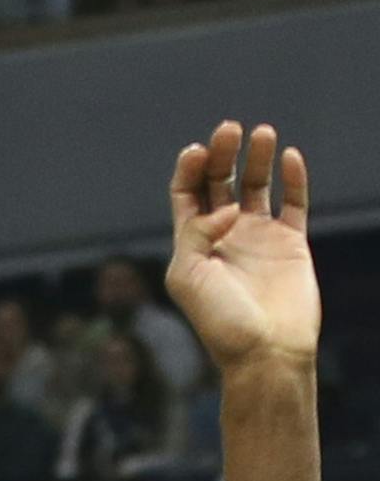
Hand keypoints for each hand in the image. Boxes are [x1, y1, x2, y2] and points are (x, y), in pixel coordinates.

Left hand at [165, 122, 317, 372]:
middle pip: (220, 182)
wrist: (265, 350)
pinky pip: (293, 202)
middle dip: (222, 154)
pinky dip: (293, 178)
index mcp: (191, 242)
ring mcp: (258, 237)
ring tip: (261, 133)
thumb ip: (196, 233)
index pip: (187, 194)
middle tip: (229, 130)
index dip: (189, 168)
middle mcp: (223, 235)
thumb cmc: (219, 319)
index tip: (196, 150)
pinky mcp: (291, 242)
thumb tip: (227, 207)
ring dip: (257, 158)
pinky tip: (289, 156)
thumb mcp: (187, 275)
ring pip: (256, 185)